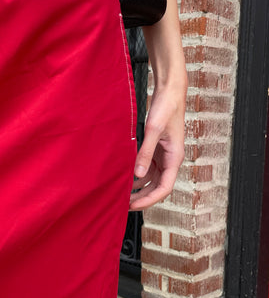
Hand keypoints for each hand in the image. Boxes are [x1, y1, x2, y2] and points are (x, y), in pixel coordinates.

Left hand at [129, 80, 186, 210]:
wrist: (170, 93)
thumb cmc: (166, 108)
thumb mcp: (154, 130)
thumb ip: (145, 152)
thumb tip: (138, 174)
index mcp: (175, 158)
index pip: (164, 188)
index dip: (149, 199)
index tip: (134, 205)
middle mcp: (171, 160)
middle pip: (157, 187)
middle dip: (142, 198)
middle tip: (124, 205)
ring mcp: (164, 156)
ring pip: (152, 180)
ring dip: (139, 189)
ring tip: (122, 195)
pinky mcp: (157, 150)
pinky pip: (148, 169)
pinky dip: (137, 176)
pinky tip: (125, 180)